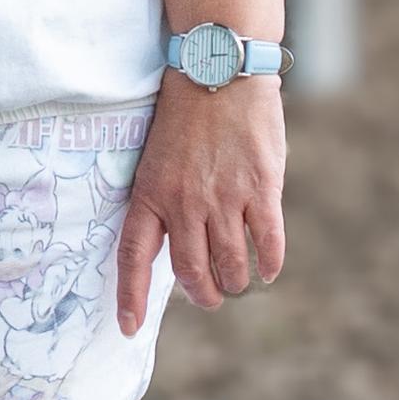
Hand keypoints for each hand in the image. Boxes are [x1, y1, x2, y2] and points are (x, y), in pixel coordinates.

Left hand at [118, 73, 285, 334]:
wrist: (217, 71)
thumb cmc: (186, 115)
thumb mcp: (158, 158)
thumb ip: (165, 199)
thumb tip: (174, 243)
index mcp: (149, 193)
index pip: (133, 256)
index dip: (131, 296)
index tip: (129, 328)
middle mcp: (184, 202)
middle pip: (190, 271)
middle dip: (202, 294)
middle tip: (209, 298)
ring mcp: (224, 198)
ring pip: (231, 263)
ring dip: (235, 281)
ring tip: (237, 283)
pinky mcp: (261, 189)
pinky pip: (267, 241)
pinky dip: (269, 262)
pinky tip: (268, 269)